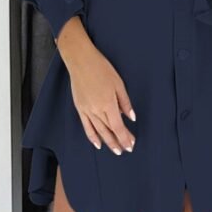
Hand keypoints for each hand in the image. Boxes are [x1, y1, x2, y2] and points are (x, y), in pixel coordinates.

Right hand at [56, 16, 135, 154]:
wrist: (81, 60)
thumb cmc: (101, 68)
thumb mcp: (118, 83)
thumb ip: (125, 102)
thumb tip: (131, 117)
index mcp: (108, 104)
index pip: (118, 126)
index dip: (125, 137)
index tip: (131, 145)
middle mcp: (96, 110)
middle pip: (109, 131)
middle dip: (119, 141)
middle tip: (127, 149)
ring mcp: (86, 110)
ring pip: (98, 131)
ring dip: (108, 142)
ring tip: (116, 150)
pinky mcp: (80, 108)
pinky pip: (86, 126)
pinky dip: (92, 137)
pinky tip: (98, 144)